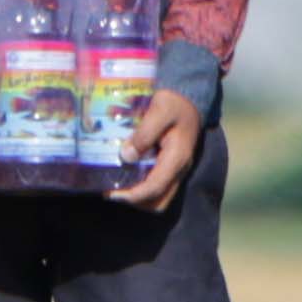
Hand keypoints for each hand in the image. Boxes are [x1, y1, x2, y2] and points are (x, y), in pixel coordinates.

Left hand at [109, 87, 206, 211]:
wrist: (189, 99)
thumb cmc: (174, 102)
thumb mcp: (160, 110)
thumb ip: (145, 132)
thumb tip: (126, 155)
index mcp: (177, 158)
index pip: (155, 188)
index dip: (133, 195)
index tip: (112, 194)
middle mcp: (179, 169)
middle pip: (158, 202)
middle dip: (134, 201)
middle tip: (112, 192)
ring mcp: (176, 170)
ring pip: (158, 198)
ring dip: (137, 197)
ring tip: (116, 186)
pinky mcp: (170, 166)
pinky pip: (157, 186)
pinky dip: (141, 187)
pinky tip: (126, 175)